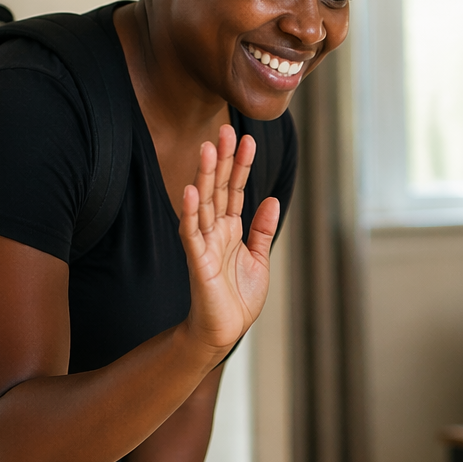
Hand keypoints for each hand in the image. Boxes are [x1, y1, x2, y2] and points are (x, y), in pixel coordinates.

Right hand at [179, 124, 279, 352]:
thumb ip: (261, 229)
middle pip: (219, 189)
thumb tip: (272, 199)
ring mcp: (204, 244)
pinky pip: (191, 232)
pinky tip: (190, 191)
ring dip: (205, 176)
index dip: (241, 165)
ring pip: (204, 204)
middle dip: (223, 160)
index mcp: (231, 229)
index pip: (236, 190)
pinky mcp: (196, 261)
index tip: (247, 138)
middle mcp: (216, 231)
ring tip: (208, 149)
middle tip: (225, 130)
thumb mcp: (258, 258)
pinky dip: (190, 212)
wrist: (224, 331)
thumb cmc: (238, 298)